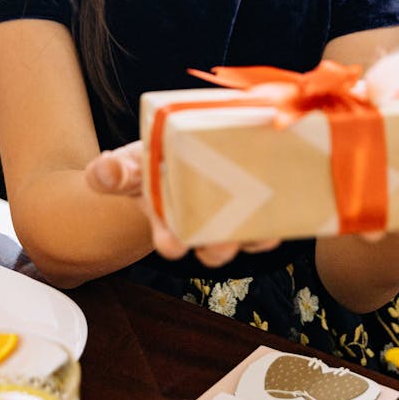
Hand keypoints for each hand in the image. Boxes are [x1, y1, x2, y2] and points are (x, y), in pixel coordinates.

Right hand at [84, 142, 279, 267]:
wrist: (184, 152)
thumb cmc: (153, 162)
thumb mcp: (131, 162)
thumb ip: (115, 170)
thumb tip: (103, 171)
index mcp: (167, 218)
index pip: (168, 237)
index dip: (170, 241)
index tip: (171, 245)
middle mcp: (203, 224)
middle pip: (213, 246)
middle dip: (219, 247)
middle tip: (222, 241)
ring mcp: (234, 216)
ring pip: (251, 236)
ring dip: (259, 236)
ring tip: (266, 230)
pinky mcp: (262, 203)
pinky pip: (278, 216)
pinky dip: (287, 215)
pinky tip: (295, 208)